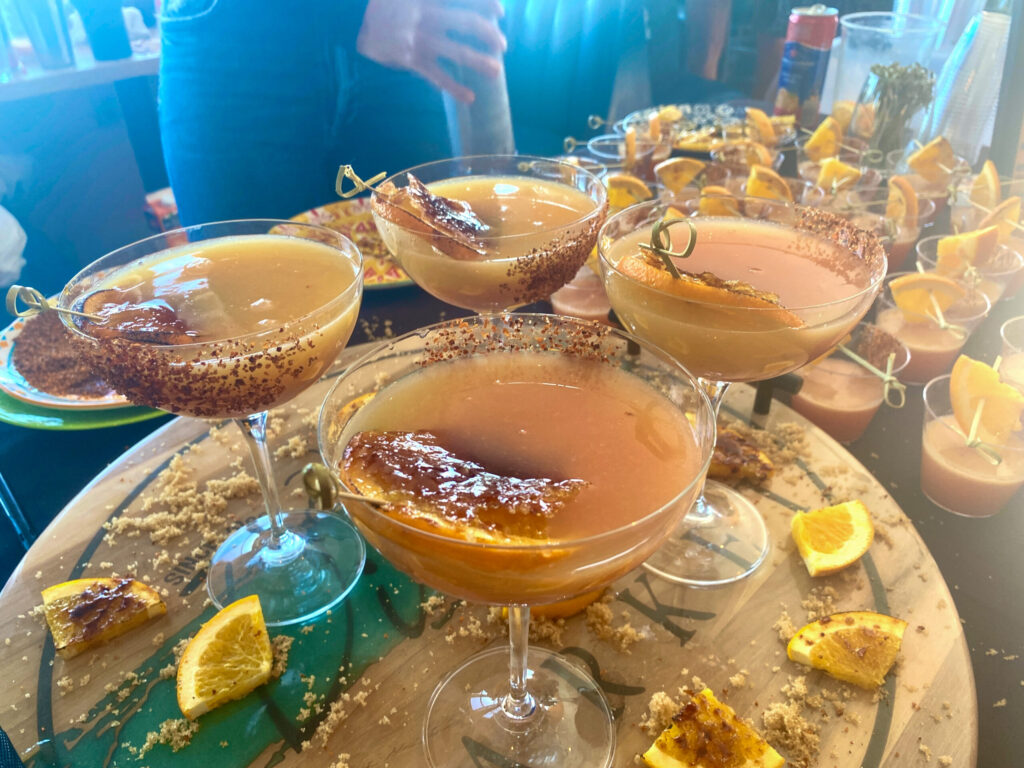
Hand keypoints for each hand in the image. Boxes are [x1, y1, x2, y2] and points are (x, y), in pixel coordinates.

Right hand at [356, 0, 506, 102]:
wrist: (343, 20)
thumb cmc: (380, 4)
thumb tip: (458, 6)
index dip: (486, 2)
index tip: (500, 11)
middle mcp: (424, 15)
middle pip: (466, 23)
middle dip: (488, 34)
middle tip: (502, 44)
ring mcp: (417, 39)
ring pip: (456, 52)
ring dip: (480, 62)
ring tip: (497, 71)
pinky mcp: (409, 59)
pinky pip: (435, 76)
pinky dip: (454, 88)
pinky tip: (470, 97)